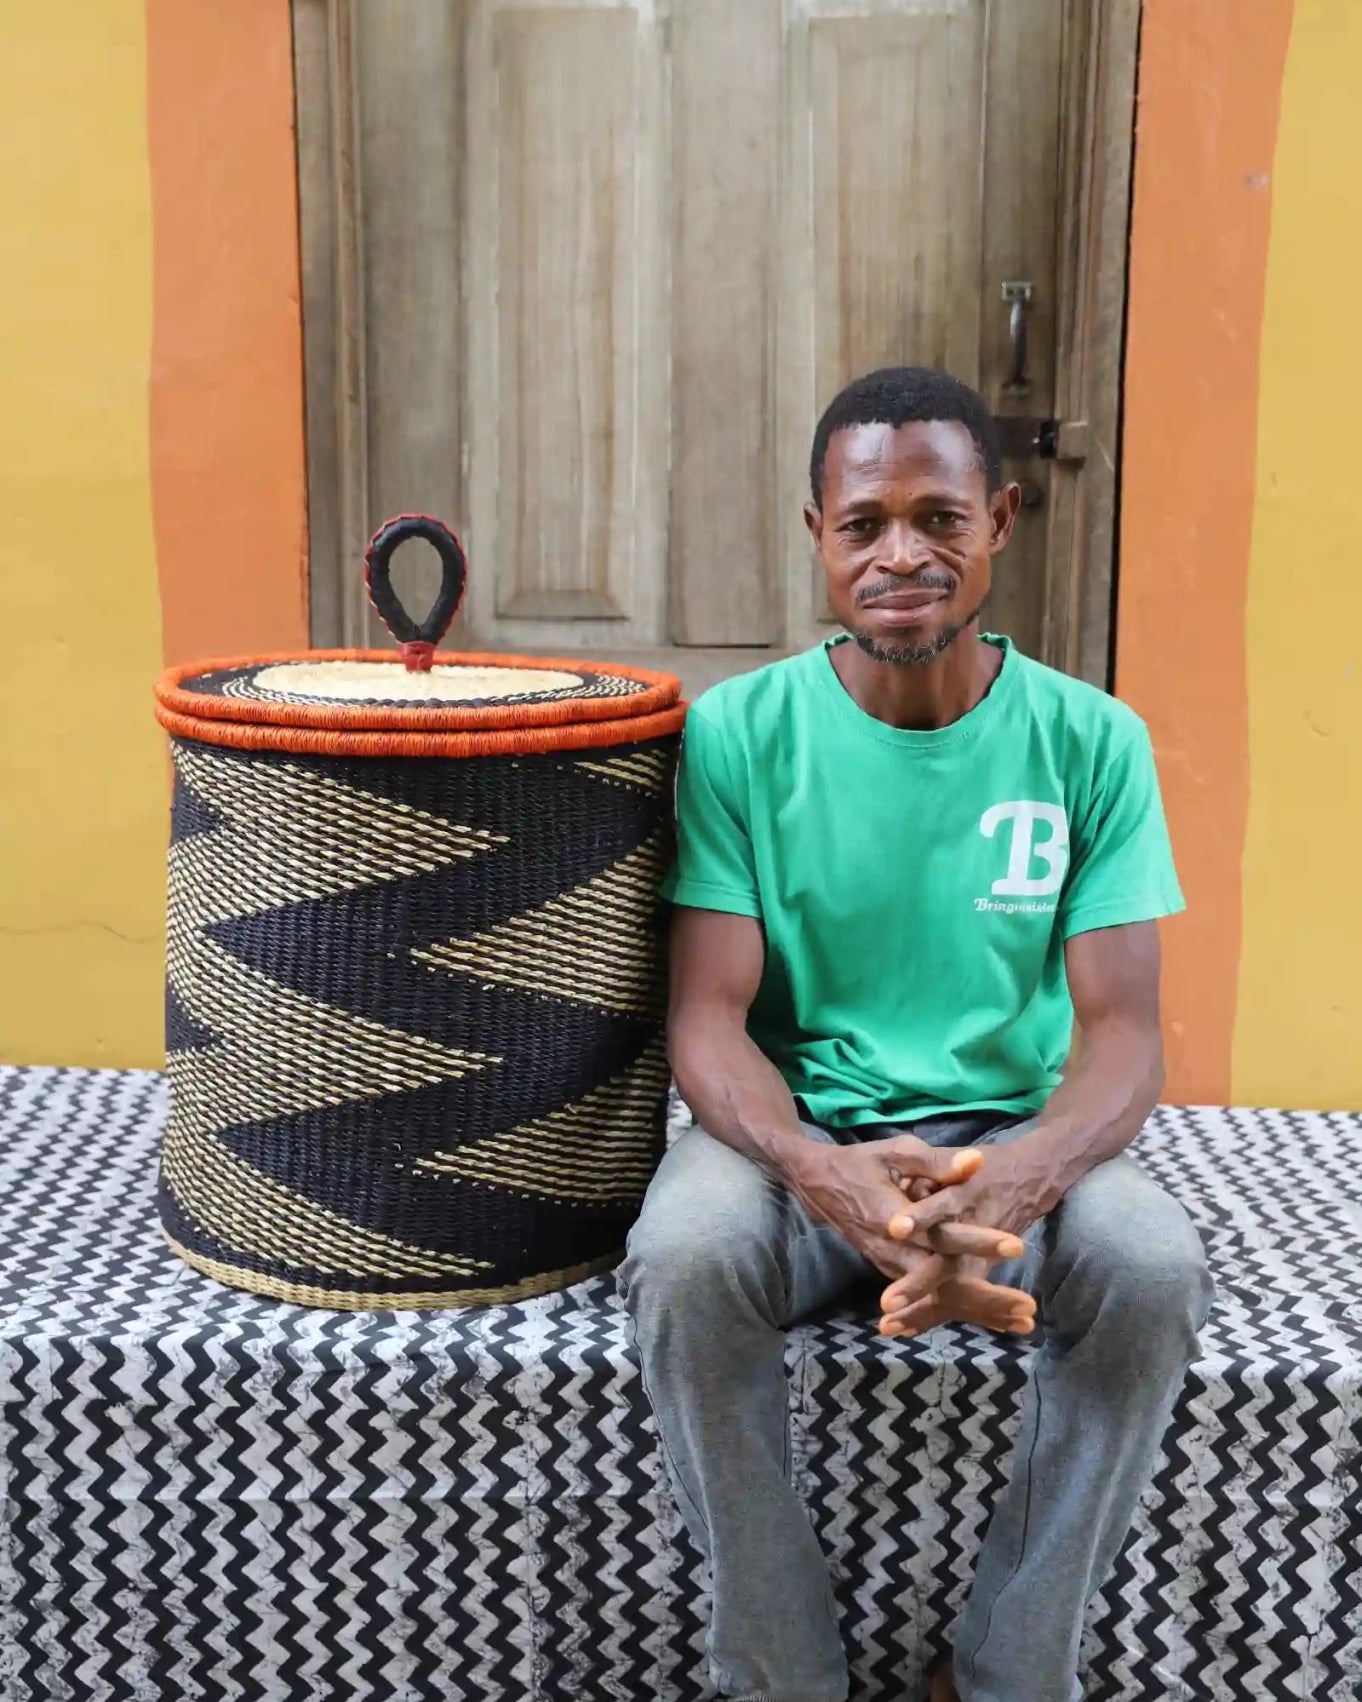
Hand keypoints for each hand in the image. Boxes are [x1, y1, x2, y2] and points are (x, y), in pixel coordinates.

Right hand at [783, 1138, 1030, 1332]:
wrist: (819, 1185)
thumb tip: (975, 1162)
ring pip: (940, 1299)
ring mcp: (893, 1268)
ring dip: (981, 1311)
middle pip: (946, 1285)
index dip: (978, 1242)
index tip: (1015, 1244)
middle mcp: (893, 1253)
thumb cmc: (861, 1164)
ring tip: (1023, 1322)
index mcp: (894, 1220)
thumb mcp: (895, 1152)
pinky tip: (996, 1322)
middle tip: (1028, 1308)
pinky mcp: (896, 1273)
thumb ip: (936, 1162)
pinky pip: (932, 1300)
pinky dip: (964, 1310)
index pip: (942, 1237)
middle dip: (988, 1298)